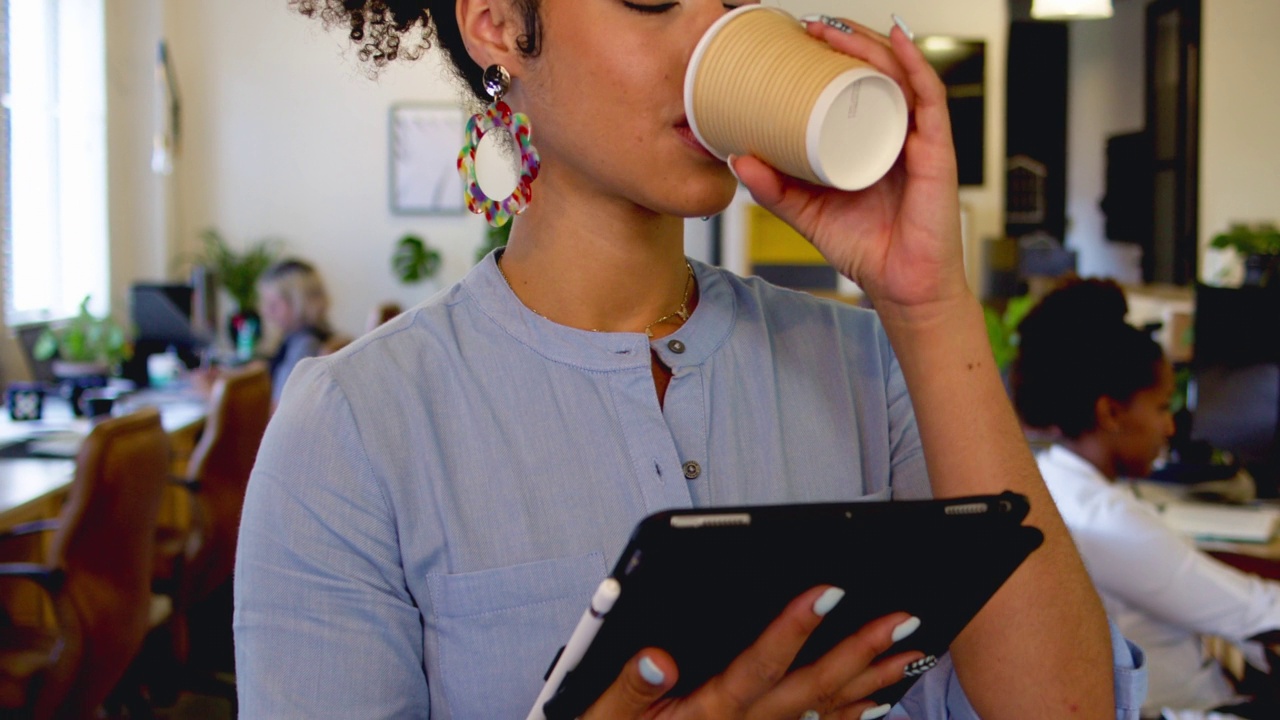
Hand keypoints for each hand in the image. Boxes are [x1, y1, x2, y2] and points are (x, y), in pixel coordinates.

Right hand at [581, 586, 923, 719]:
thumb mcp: (603, 715)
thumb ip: (630, 687)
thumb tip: (659, 658)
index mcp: (706, 712)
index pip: (758, 666)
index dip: (794, 629)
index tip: (829, 593)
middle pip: (810, 690)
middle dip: (858, 653)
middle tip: (902, 620)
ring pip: (825, 713)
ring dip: (869, 682)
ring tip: (910, 652)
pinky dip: (852, 717)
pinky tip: (880, 700)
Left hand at [731, 19, 965, 314]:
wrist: (901, 287)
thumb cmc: (866, 248)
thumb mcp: (807, 212)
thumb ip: (774, 188)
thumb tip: (737, 158)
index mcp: (869, 140)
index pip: (854, 86)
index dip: (831, 58)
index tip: (797, 42)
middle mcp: (896, 132)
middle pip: (877, 70)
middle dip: (846, 40)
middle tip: (809, 28)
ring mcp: (918, 138)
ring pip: (900, 74)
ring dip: (870, 43)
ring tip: (836, 29)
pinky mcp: (937, 150)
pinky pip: (930, 97)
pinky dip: (916, 64)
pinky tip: (899, 39)